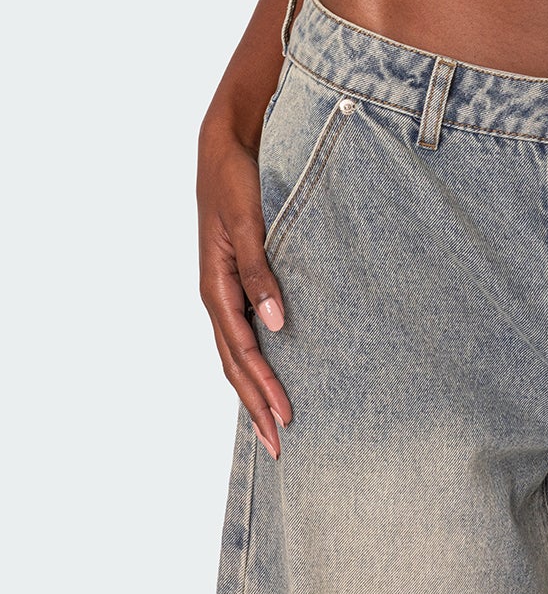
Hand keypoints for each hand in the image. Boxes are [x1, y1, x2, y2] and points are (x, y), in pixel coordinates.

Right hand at [197, 117, 292, 458]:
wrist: (223, 147)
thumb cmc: (235, 182)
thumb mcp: (248, 225)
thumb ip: (261, 272)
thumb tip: (278, 324)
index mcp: (217, 288)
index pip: (242, 353)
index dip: (262, 389)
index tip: (285, 419)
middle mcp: (217, 295)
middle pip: (235, 364)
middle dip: (256, 404)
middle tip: (279, 445)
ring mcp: (224, 289)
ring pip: (236, 352)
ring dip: (253, 388)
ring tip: (273, 422)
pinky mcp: (235, 278)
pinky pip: (241, 330)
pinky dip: (254, 359)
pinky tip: (270, 370)